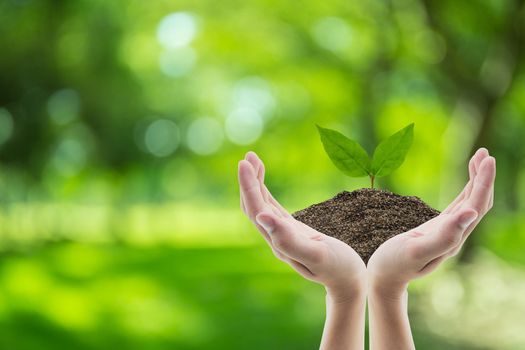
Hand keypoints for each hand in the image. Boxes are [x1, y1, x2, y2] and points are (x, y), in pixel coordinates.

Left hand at [238, 151, 366, 300]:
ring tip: (252, 159)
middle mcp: (276, 238)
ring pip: (261, 204)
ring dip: (254, 182)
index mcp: (278, 242)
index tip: (244, 163)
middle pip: (254, 206)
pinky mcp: (292, 230)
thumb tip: (261, 217)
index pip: (256, 210)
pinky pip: (272, 206)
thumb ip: (288, 240)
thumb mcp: (317, 255)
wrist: (349, 281)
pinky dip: (265, 190)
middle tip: (248, 156)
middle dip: (248, 180)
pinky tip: (262, 178)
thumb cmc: (338, 268)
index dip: (249, 187)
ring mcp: (282, 233)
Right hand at [367, 148, 495, 294]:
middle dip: (484, 177)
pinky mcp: (438, 227)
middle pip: (478, 202)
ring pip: (470, 202)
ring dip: (477, 180)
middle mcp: (455, 234)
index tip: (487, 159)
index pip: (476, 206)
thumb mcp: (416, 250)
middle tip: (484, 152)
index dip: (484, 183)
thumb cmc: (394, 265)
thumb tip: (471, 214)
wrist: (384, 278)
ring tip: (479, 156)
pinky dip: (466, 188)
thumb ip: (444, 235)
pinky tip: (467, 178)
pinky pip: (459, 205)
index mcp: (453, 238)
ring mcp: (447, 231)